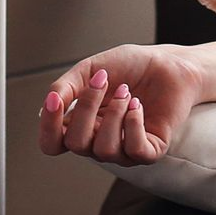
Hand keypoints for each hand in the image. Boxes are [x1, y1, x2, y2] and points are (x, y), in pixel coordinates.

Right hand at [38, 43, 205, 165]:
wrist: (167, 63)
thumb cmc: (130, 67)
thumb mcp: (90, 69)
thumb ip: (65, 86)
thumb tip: (48, 103)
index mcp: (80, 125)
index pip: (52, 144)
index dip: (48, 127)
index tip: (55, 99)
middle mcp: (98, 142)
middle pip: (77, 144)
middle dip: (88, 108)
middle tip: (104, 81)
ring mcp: (124, 150)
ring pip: (105, 150)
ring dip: (115, 114)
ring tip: (127, 93)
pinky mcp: (150, 150)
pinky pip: (135, 151)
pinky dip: (134, 124)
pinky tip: (138, 105)